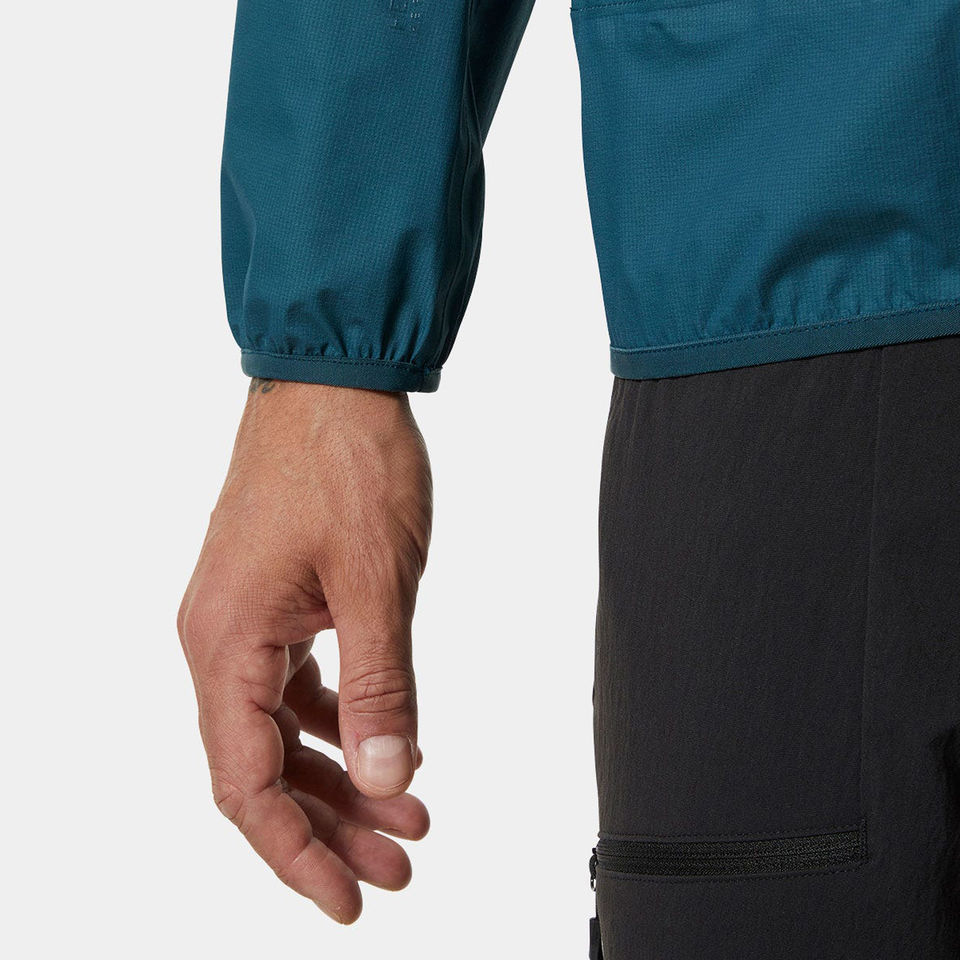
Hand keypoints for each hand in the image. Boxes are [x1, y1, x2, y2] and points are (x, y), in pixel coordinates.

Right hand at [177, 379, 431, 921]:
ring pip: (282, 729)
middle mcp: (220, 639)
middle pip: (263, 766)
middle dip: (330, 824)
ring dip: (340, 776)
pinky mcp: (274, 599)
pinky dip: (340, 722)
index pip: (247, 783)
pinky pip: (296, 685)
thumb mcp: (378, 584)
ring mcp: (244, 618)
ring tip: (406, 816)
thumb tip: (391, 780)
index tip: (347, 900)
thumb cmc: (349, 464)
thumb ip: (383, 688)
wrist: (334, 382)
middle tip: (397, 865)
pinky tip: (386, 743)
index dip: (296, 852)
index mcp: (227, 642)